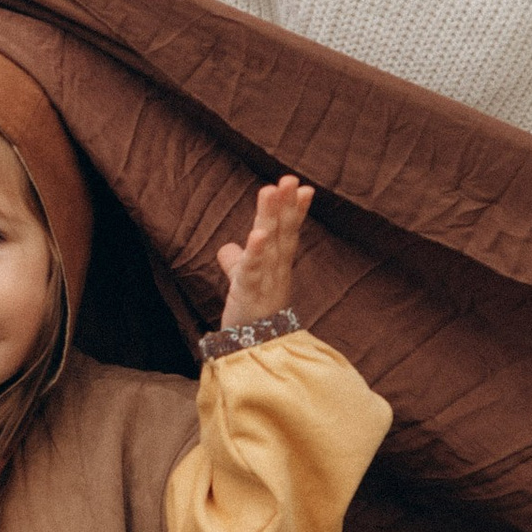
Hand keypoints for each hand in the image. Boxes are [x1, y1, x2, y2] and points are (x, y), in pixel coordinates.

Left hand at [217, 174, 312, 328]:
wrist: (253, 352)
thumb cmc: (251, 315)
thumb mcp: (243, 282)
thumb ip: (237, 263)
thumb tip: (227, 248)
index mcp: (275, 265)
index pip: (287, 232)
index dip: (294, 210)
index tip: (303, 187)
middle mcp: (275, 269)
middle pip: (281, 232)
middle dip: (286, 205)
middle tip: (290, 179)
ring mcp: (264, 280)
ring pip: (269, 244)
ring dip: (270, 217)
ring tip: (271, 192)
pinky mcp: (248, 293)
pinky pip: (252, 270)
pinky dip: (254, 252)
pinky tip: (255, 235)